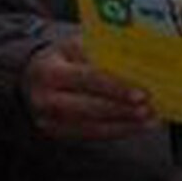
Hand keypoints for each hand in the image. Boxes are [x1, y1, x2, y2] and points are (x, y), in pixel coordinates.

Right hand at [23, 38, 154, 142]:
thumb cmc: (62, 58)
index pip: (86, 79)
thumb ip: (99, 52)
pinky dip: (117, 131)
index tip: (141, 93)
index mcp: (48, 70)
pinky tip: (136, 127)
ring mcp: (49, 120)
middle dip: (122, 110)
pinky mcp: (57, 133)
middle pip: (89, 107)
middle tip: (149, 109)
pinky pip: (91, 136)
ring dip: (124, 124)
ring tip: (149, 120)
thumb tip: (137, 61)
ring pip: (92, 126)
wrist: (32, 77)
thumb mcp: (74, 45)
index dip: (115, 87)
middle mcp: (44, 98)